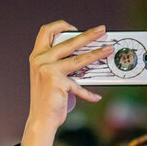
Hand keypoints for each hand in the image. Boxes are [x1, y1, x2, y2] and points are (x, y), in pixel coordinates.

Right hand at [19, 20, 113, 145]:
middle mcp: (41, 60)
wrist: (40, 119)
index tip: (76, 28)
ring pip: (79, 59)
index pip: (46, 31)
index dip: (61, 26)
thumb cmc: (48, 98)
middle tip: (102, 30)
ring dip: (97, 54)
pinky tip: (97, 97)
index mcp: (37, 56)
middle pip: (69, 42)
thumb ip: (62, 64)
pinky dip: (89, 94)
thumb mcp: (51, 76)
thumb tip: (86, 55)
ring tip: (109, 50)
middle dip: (88, 34)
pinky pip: (80, 86)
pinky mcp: (58, 83)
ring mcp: (48, 71)